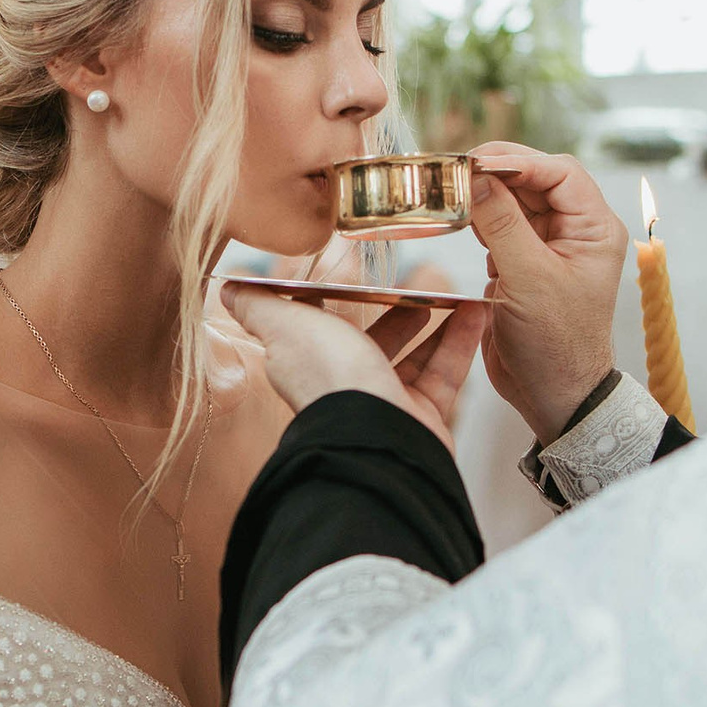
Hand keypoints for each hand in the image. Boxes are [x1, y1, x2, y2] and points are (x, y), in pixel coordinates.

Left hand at [222, 287, 489, 448]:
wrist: (380, 438)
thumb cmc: (331, 379)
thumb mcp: (287, 327)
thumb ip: (259, 306)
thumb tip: (228, 288)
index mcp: (305, 361)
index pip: (316, 324)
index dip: (332, 297)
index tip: (354, 268)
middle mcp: (343, 383)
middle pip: (370, 339)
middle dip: (392, 309)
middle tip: (415, 281)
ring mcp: (383, 401)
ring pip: (412, 355)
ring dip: (433, 321)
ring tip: (454, 289)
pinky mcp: (420, 415)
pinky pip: (445, 371)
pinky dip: (460, 340)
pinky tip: (478, 310)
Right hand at [466, 143, 629, 440]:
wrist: (552, 394)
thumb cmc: (555, 344)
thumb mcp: (528, 278)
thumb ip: (503, 223)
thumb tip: (477, 178)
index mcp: (594, 229)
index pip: (559, 172)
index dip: (517, 161)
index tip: (476, 162)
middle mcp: (575, 232)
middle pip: (534, 181)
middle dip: (496, 174)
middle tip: (456, 173)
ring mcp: (549, 247)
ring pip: (515, 201)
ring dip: (486, 196)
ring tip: (455, 196)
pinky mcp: (524, 263)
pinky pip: (501, 226)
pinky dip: (481, 221)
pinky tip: (465, 225)